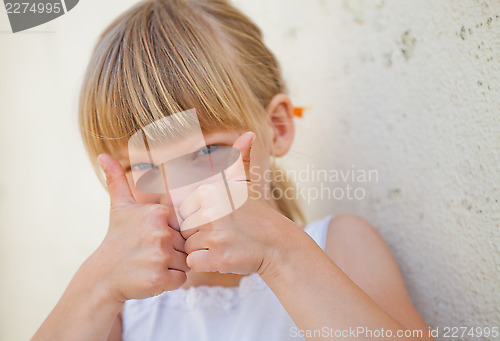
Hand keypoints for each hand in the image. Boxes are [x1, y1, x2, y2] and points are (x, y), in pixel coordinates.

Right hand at [93, 154, 189, 302]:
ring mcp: (159, 256)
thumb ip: (117, 180)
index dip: (172, 235)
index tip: (152, 238)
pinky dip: (168, 282)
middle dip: (172, 252)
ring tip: (149, 264)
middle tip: (150, 253)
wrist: (102, 275)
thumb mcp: (119, 207)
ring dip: (171, 267)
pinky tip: (150, 276)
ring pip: (185, 263)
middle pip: (186, 245)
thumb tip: (102, 154)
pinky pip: (180, 280)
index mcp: (159, 213)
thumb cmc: (117, 239)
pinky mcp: (159, 279)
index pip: (185, 227)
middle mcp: (161, 233)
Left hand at [179, 132, 293, 275]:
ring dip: (203, 250)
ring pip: (188, 247)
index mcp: (210, 192)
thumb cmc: (257, 215)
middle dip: (199, 235)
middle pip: (184, 229)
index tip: (218, 219)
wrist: (278, 244)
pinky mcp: (218, 258)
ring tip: (226, 244)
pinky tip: (223, 256)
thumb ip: (239, 159)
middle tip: (223, 233)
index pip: (183, 210)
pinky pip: (194, 263)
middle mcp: (211, 212)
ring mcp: (215, 236)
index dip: (197, 218)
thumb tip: (248, 133)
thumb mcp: (246, 183)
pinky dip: (206, 264)